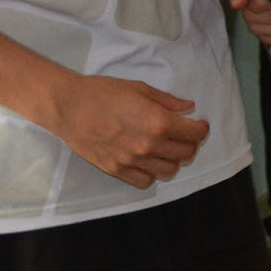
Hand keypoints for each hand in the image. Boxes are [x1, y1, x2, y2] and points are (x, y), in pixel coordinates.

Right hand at [44, 73, 208, 188]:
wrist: (68, 106)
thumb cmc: (103, 92)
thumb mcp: (140, 89)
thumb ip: (167, 101)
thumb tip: (189, 108)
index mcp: (158, 122)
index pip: (195, 134)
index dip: (201, 128)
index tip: (198, 124)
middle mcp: (149, 145)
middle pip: (186, 154)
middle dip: (190, 143)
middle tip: (183, 135)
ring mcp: (133, 161)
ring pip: (169, 170)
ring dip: (172, 159)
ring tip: (165, 148)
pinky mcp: (117, 170)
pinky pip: (145, 181)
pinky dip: (151, 173)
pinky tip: (147, 160)